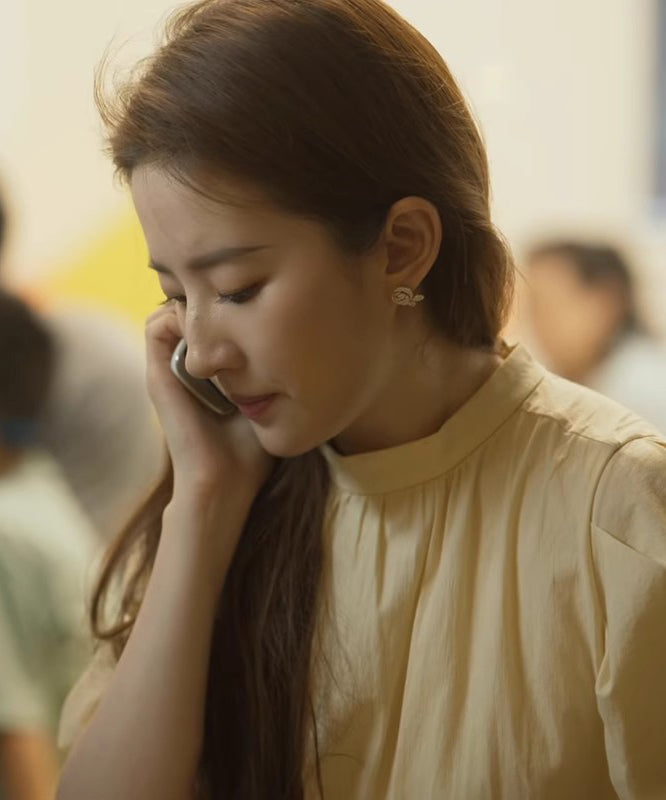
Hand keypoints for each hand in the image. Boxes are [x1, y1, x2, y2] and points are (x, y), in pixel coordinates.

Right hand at [144, 305, 275, 508]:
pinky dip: (180, 314)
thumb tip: (306, 344)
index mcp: (206, 371)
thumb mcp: (270, 400)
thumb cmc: (251, 450)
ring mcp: (167, 367)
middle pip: (189, 308)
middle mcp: (183, 365)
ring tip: (227, 311)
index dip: (228, 302)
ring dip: (197, 303)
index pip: (208, 317)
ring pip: (170, 309)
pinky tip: (213, 325)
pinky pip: (157, 325)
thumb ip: (275, 373)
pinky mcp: (157, 374)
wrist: (225, 480)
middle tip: (242, 299)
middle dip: (213, 296)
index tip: (256, 301)